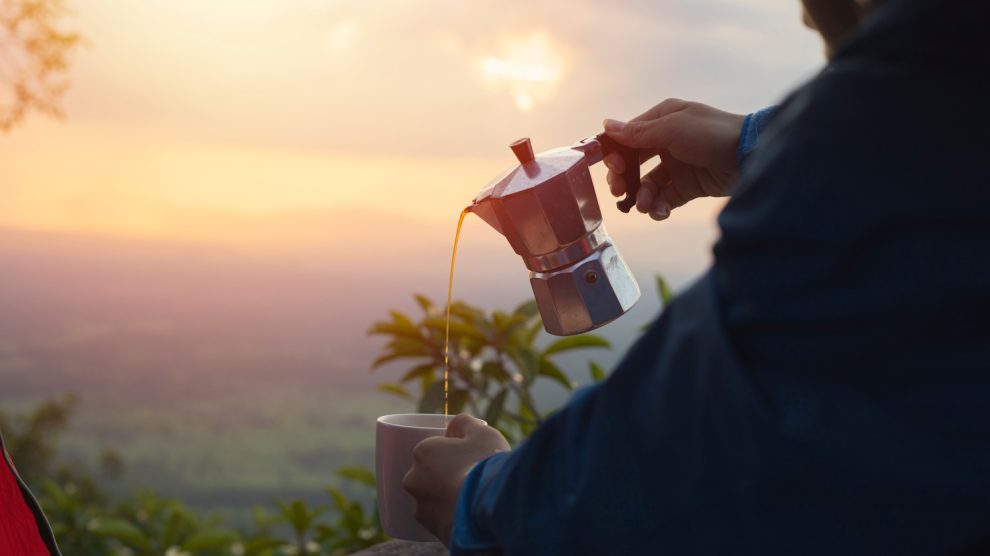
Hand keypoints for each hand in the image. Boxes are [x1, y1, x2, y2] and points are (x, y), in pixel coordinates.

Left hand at [403, 414, 509, 545]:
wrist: (491, 509)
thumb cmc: (484, 465)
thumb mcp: (482, 433)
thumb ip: (465, 423)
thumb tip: (456, 424)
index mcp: (423, 452)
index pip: (435, 448)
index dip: (454, 451)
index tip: (471, 456)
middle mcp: (414, 479)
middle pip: (431, 473)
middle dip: (446, 474)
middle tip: (471, 477)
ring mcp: (421, 506)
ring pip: (433, 497)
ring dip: (447, 496)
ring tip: (472, 498)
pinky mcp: (431, 529)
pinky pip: (440, 518)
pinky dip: (451, 515)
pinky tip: (468, 513)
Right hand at [602, 99, 745, 219]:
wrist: (751, 155)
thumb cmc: (713, 134)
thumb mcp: (673, 129)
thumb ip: (639, 132)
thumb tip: (606, 126)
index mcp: (662, 121)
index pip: (628, 138)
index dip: (616, 154)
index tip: (615, 169)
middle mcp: (666, 142)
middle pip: (633, 163)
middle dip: (624, 179)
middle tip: (620, 192)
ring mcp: (677, 165)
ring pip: (647, 184)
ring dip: (642, 197)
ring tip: (646, 206)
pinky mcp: (687, 187)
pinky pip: (664, 198)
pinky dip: (658, 207)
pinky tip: (660, 212)